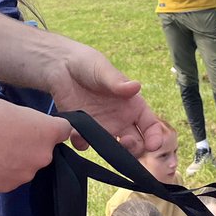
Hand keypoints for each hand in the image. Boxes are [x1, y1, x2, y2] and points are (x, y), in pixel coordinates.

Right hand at [0, 97, 71, 191]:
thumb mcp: (15, 110)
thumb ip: (29, 124)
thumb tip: (27, 130)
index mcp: (47, 133)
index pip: (64, 131)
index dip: (53, 129)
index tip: (43, 129)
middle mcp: (42, 156)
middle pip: (43, 152)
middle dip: (31, 147)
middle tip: (9, 138)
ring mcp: (26, 174)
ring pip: (25, 167)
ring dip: (15, 161)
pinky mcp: (8, 187)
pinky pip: (8, 178)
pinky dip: (0, 172)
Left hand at [45, 38, 164, 156]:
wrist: (61, 65)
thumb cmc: (88, 63)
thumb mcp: (103, 70)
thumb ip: (117, 82)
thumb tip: (136, 86)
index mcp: (133, 106)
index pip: (151, 126)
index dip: (155, 137)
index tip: (153, 145)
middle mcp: (121, 120)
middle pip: (136, 144)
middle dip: (134, 149)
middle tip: (125, 141)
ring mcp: (102, 126)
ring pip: (113, 150)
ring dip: (111, 152)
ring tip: (104, 144)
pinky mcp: (82, 129)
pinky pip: (85, 143)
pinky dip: (82, 142)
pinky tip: (76, 134)